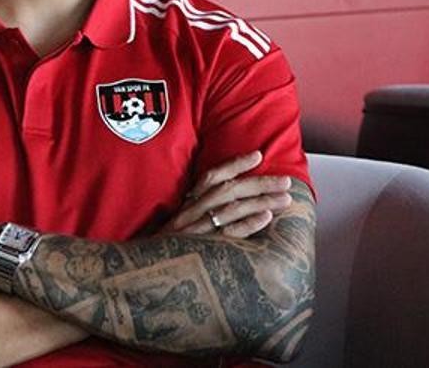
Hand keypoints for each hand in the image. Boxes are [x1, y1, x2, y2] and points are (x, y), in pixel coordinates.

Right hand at [158, 151, 292, 238]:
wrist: (143, 272)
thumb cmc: (165, 251)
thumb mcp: (177, 227)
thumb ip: (196, 214)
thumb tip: (228, 204)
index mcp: (185, 205)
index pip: (211, 177)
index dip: (235, 164)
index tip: (258, 156)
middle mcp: (190, 213)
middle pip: (227, 190)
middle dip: (258, 183)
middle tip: (285, 181)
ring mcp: (195, 230)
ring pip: (231, 208)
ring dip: (261, 201)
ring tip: (284, 198)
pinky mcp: (201, 248)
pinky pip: (227, 233)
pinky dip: (247, 224)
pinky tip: (266, 218)